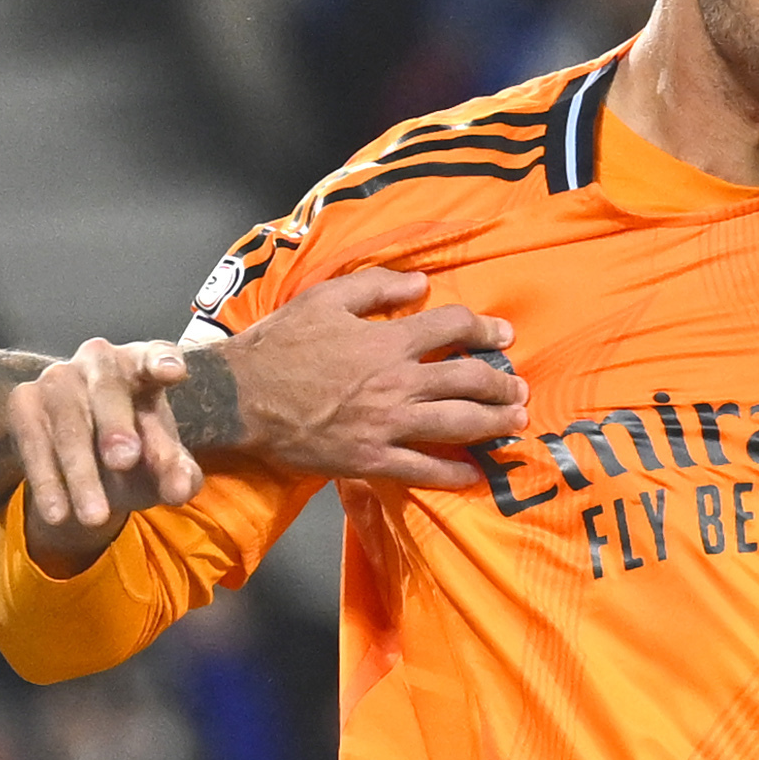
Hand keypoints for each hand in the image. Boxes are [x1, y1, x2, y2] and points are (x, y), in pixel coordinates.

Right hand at [9, 334, 204, 570]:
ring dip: (82, 472)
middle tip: (124, 462)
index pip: (153, 356)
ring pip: (69, 424)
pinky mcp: (24, 401)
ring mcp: (57, 377)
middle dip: (116, 425)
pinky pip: (34, 443)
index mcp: (141, 365)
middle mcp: (98, 361)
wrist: (84, 465)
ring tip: (95, 516)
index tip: (174, 372)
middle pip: (108, 388)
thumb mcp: (161, 466)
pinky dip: (48, 481)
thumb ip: (179, 473)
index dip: (161, 361)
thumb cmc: (135, 450)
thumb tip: (181, 489)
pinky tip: (58, 513)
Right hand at [208, 266, 525, 491]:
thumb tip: (420, 284)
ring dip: (494, 423)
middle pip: (469, 379)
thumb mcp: (323, 298)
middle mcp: (396, 382)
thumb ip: (375, 287)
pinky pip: (423, 469)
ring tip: (515, 423)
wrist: (240, 398)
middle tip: (518, 389)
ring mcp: (387, 424)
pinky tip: (474, 475)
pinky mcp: (371, 459)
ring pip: (458, 424)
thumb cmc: (279, 345)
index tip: (502, 335)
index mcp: (386, 339)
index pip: (452, 327)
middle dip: (502, 384)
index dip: (484, 328)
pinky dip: (453, 474)